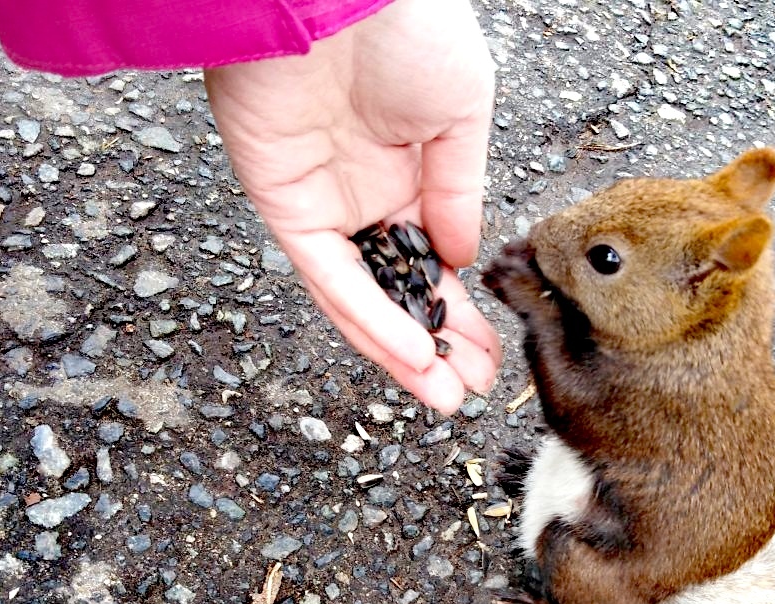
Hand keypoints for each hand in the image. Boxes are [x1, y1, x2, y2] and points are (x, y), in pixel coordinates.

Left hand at [204, 0, 499, 414]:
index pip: (434, 261)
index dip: (460, 311)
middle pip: (400, 290)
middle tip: (468, 390)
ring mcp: (324, 206)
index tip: (489, 354)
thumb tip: (464, 261)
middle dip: (437, 345)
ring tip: (441, 395)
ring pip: (364, 297)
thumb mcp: (462, 113)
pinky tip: (410, 355)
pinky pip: (330, 279)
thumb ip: (458, 193)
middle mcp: (365, 196)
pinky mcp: (285, 209)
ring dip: (401, 351)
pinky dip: (370, 320)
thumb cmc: (406, 29)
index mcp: (410, 171)